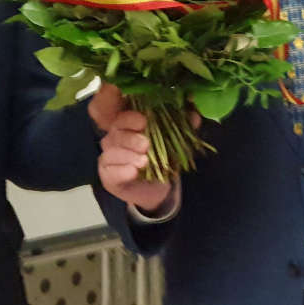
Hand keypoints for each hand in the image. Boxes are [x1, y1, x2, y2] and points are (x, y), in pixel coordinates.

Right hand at [89, 83, 172, 212]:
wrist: (156, 188)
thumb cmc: (161, 159)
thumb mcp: (174, 142)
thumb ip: (184, 128)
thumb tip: (195, 116)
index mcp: (128, 125)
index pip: (123, 116)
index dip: (131, 118)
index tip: (144, 121)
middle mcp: (114, 138)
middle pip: (116, 133)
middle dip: (131, 138)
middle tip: (146, 145)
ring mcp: (109, 157)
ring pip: (112, 152)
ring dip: (128, 156)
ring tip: (144, 161)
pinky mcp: (108, 176)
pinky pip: (111, 172)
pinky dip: (122, 171)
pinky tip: (134, 172)